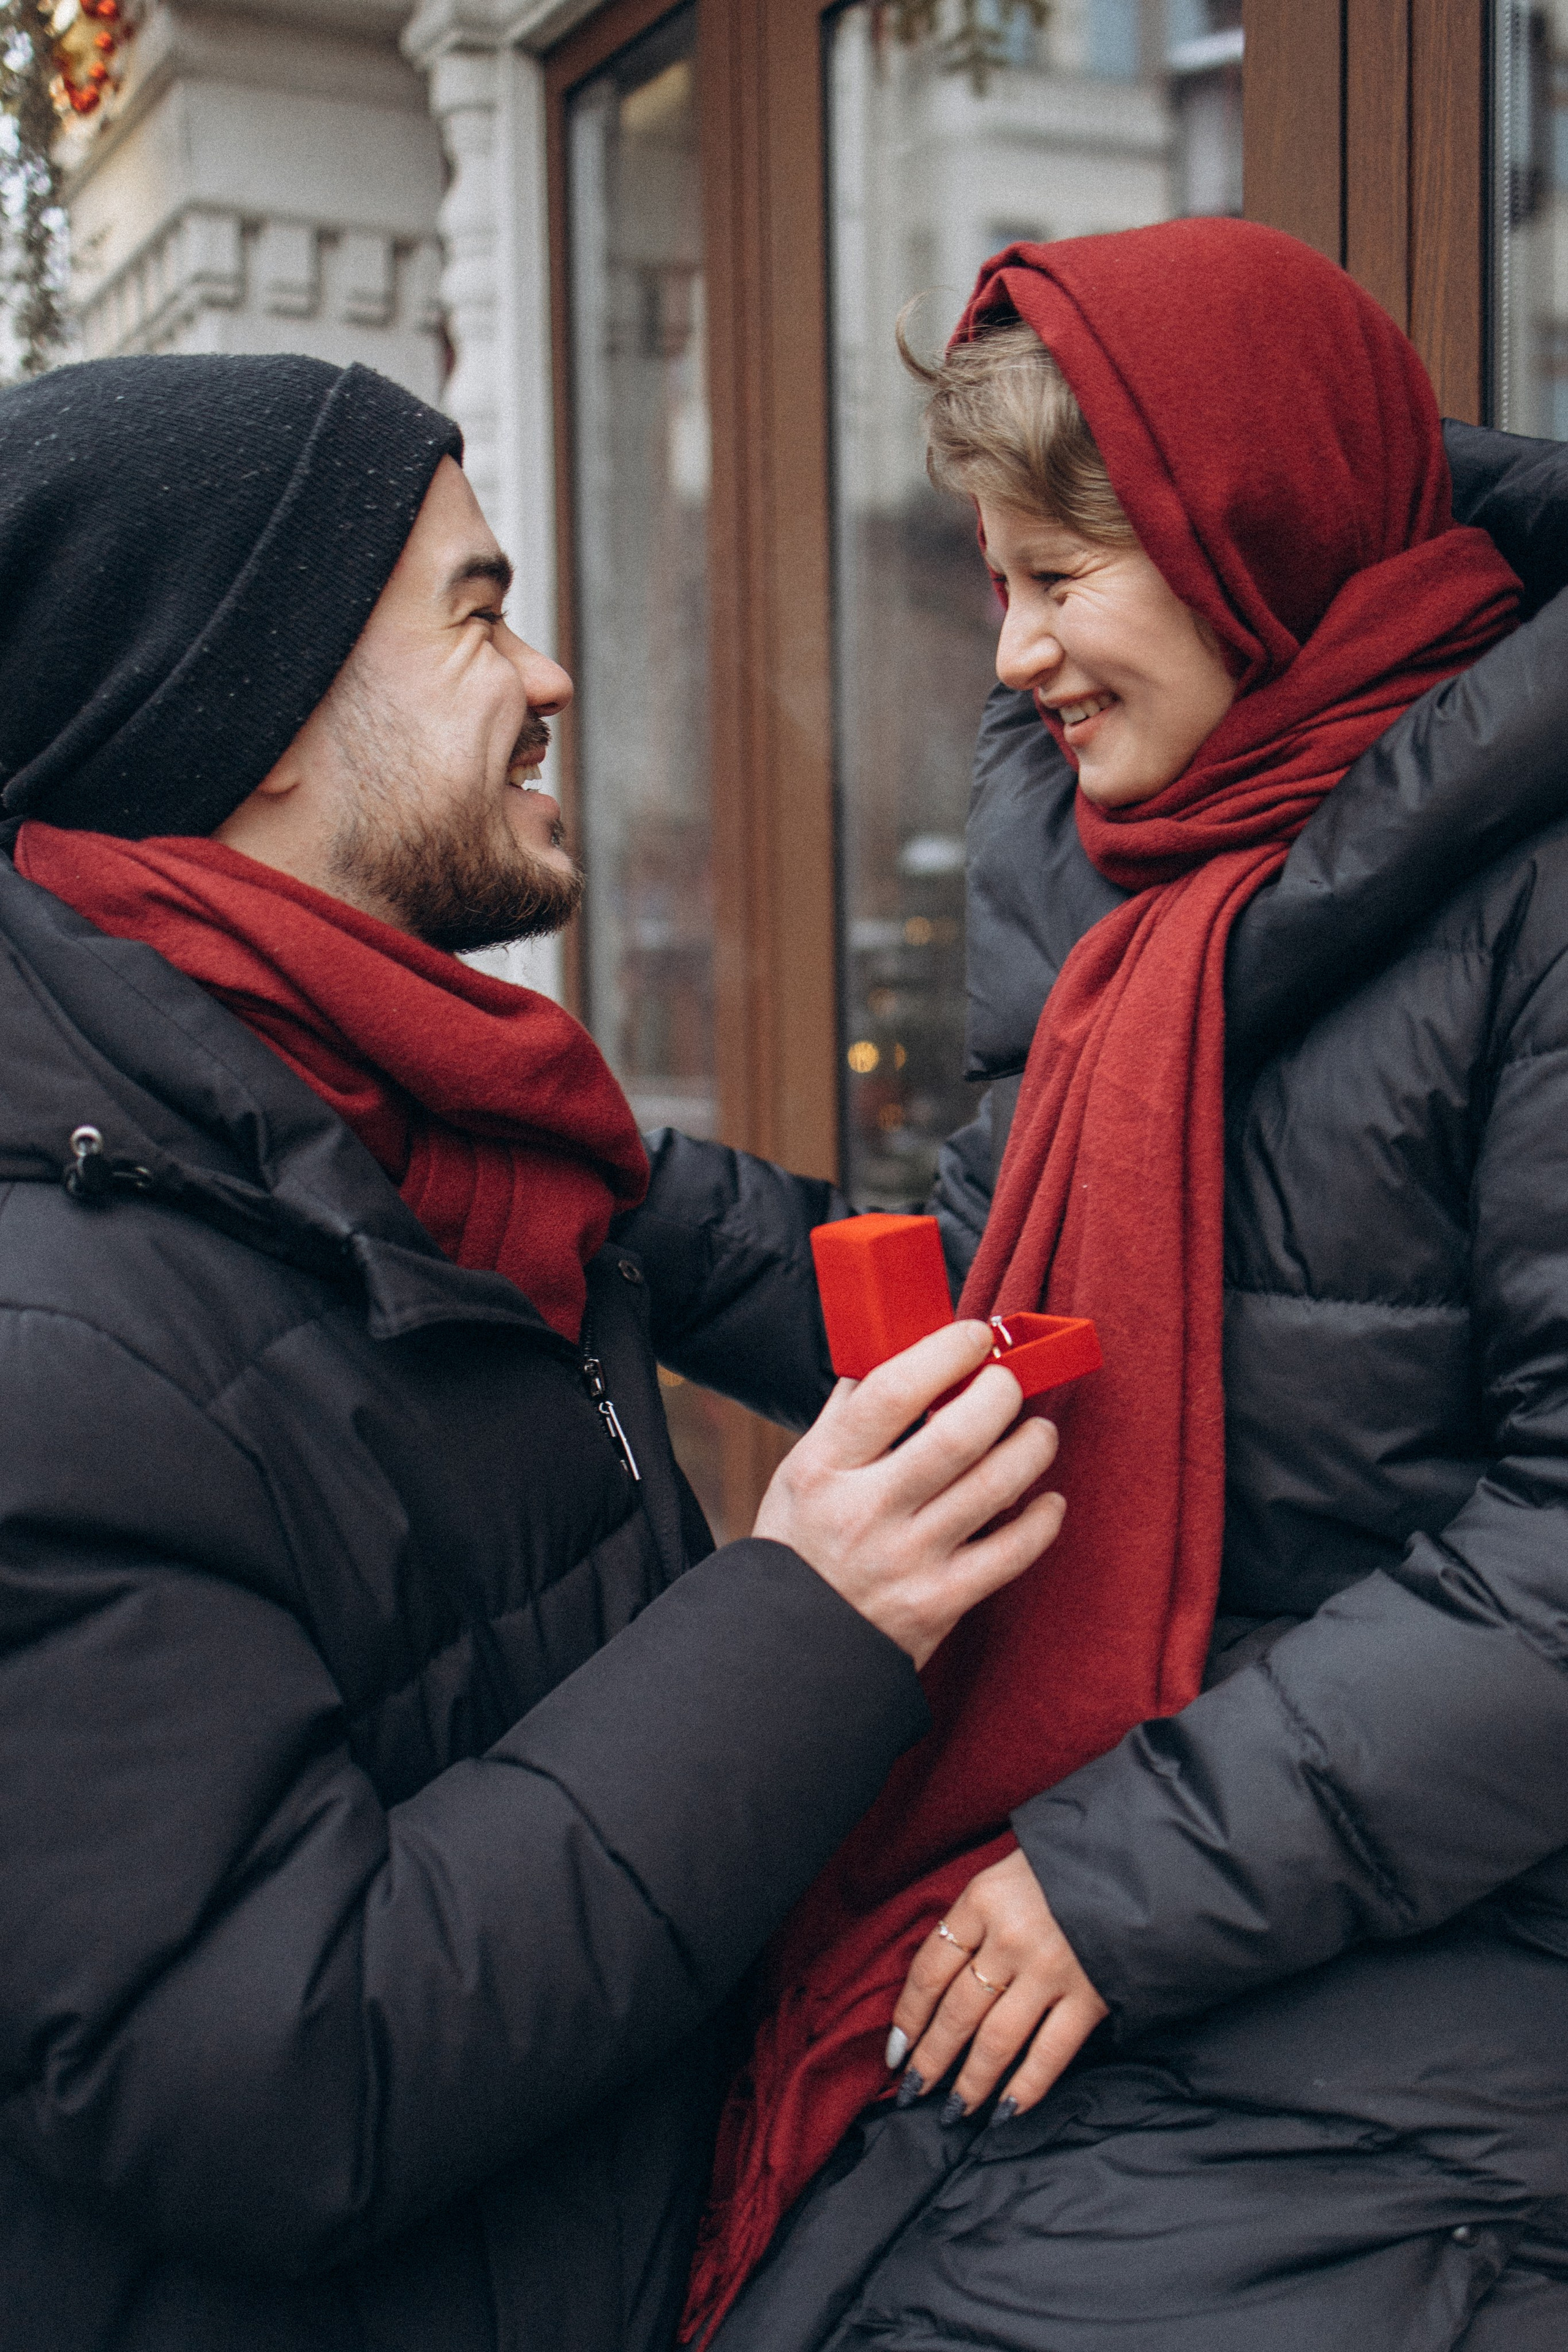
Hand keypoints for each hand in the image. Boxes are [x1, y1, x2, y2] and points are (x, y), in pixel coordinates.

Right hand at [754, 1321, 1064, 1669]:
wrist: (789, 1648)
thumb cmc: (800, 1547)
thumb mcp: (798, 1473)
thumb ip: (846, 1416)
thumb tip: (892, 1352)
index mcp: (826, 1468)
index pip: (891, 1392)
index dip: (944, 1353)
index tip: (975, 1336)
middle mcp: (867, 1511)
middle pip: (957, 1435)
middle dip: (1001, 1394)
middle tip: (1011, 1383)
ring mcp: (907, 1559)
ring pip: (995, 1486)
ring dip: (1032, 1446)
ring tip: (1039, 1432)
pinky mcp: (940, 1603)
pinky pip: (1012, 1552)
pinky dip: (1043, 1520)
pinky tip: (1048, 1499)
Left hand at [887, 1849, 1107, 2119]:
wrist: (1139, 1855)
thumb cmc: (1063, 1865)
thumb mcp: (1007, 1873)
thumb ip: (976, 1919)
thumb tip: (942, 1978)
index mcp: (981, 1900)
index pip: (929, 1970)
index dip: (908, 2017)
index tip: (895, 2050)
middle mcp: (1009, 1937)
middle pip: (957, 2012)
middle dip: (931, 2059)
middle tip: (914, 2090)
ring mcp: (1050, 1969)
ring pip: (997, 2041)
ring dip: (970, 2083)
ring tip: (952, 2111)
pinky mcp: (1090, 1994)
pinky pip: (1050, 2053)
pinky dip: (1026, 2087)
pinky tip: (1006, 2111)